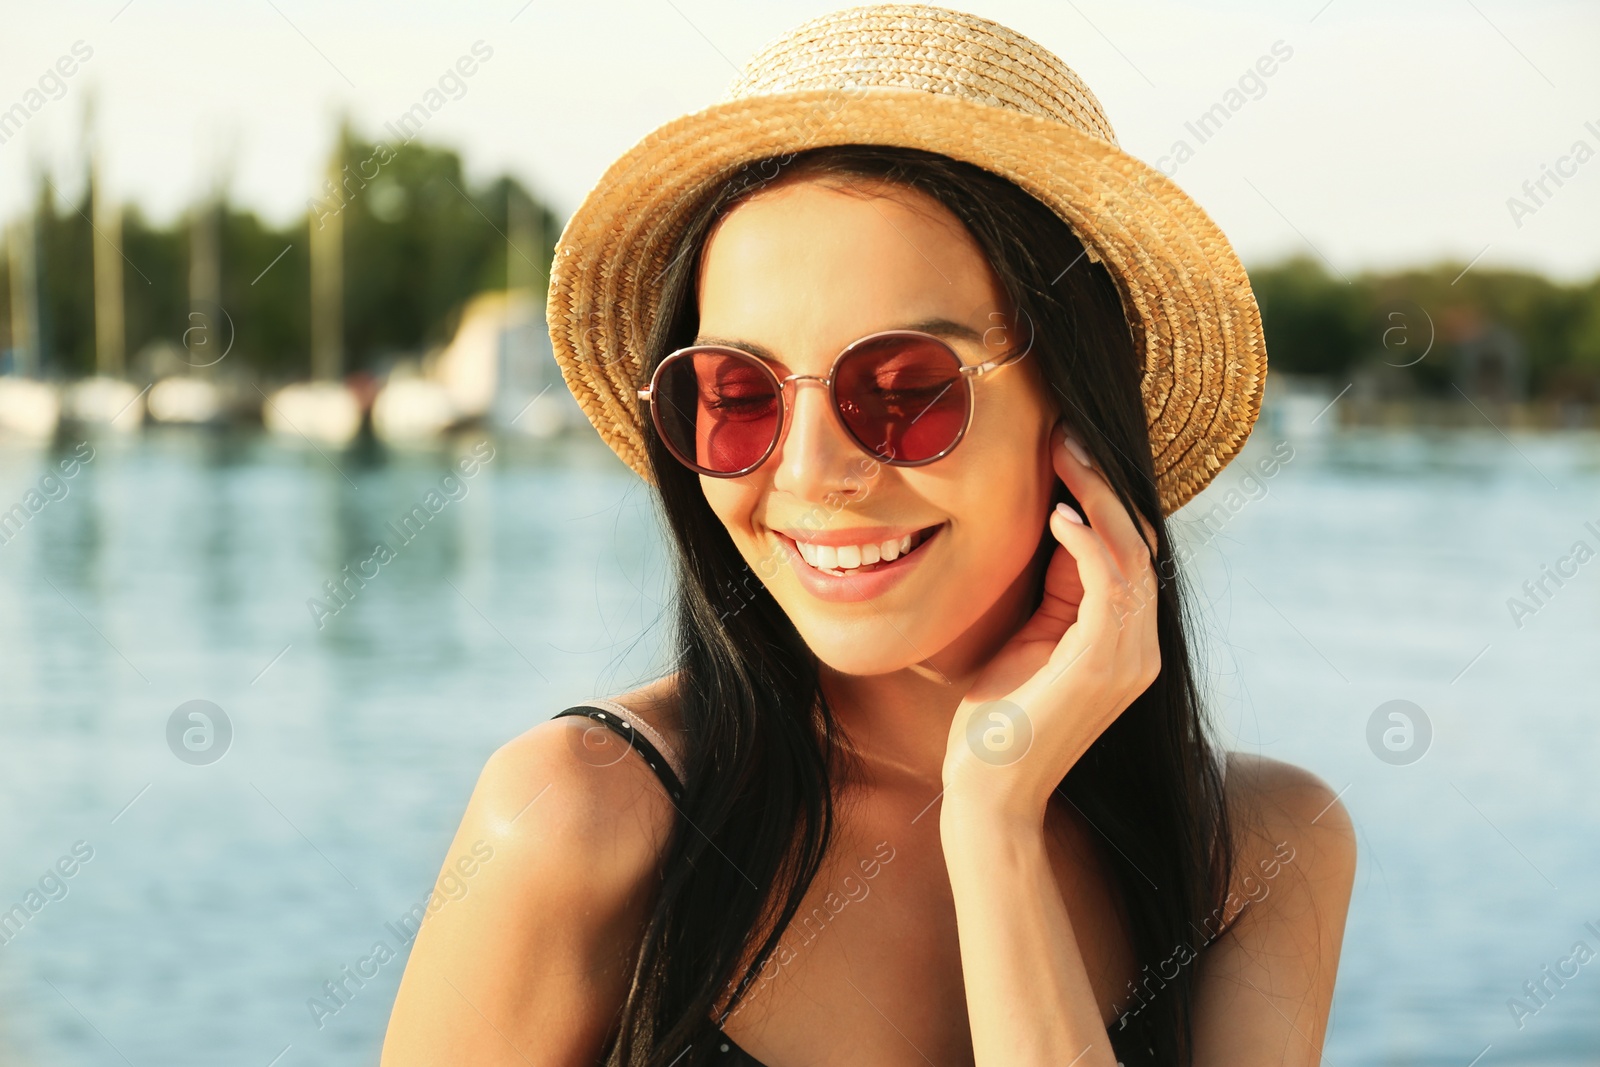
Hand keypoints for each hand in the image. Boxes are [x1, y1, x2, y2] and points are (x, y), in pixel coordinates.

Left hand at [941, 420, 1162, 817]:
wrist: (988, 794)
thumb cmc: (995, 723)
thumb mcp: (1027, 641)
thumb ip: (1052, 594)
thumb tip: (1055, 527)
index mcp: (1122, 642)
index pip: (1127, 551)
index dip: (1101, 496)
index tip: (1064, 448)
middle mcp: (1138, 649)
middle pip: (1138, 543)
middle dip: (1103, 483)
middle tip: (1067, 433)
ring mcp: (1129, 659)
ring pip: (1130, 556)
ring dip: (1096, 499)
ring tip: (1063, 454)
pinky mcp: (1104, 667)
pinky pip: (1111, 588)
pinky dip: (1087, 545)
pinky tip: (1057, 517)